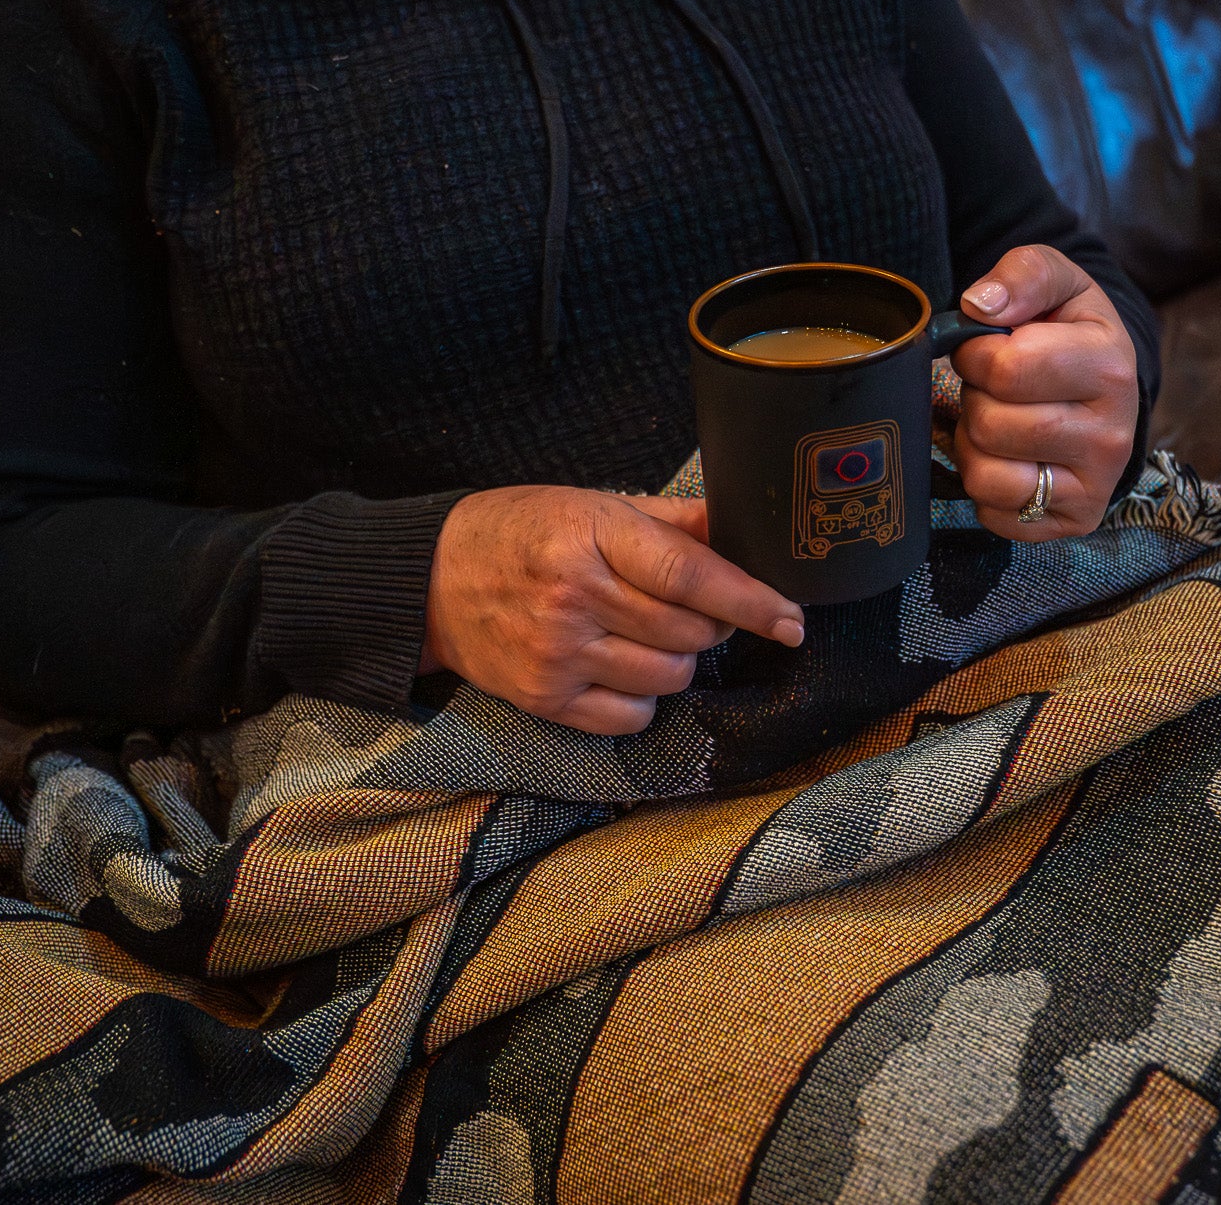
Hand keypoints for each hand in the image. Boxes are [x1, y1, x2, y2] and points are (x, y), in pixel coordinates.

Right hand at [420, 486, 804, 734]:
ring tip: (646, 634)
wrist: (429, 578)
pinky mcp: (543, 697)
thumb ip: (671, 520)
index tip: (791, 619)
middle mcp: (574, 596)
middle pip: (689, 632)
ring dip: (678, 660)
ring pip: (669, 677)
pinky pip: (631, 716)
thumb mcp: (592, 503)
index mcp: (592, 535)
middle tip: (692, 609)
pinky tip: (621, 666)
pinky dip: (643, 697)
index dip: (750, 600)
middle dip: (711, 625)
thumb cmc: (521, 531)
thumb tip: (743, 529)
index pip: (691, 574)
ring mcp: (558, 652)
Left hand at [950, 245, 1139, 540]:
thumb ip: (1022, 274)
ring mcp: (1096, 485)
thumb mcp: (1057, 282)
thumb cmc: (1070, 331)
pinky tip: (1008, 458)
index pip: (1006, 368)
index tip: (987, 349)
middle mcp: (1112, 435)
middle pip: (991, 425)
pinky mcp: (1074, 521)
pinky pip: (994, 515)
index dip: (975, 354)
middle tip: (995, 390)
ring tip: (998, 422)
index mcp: (1110, 367)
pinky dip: (985, 488)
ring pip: (987, 477)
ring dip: (974, 446)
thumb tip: (979, 306)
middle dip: (975, 400)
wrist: (1105, 385)